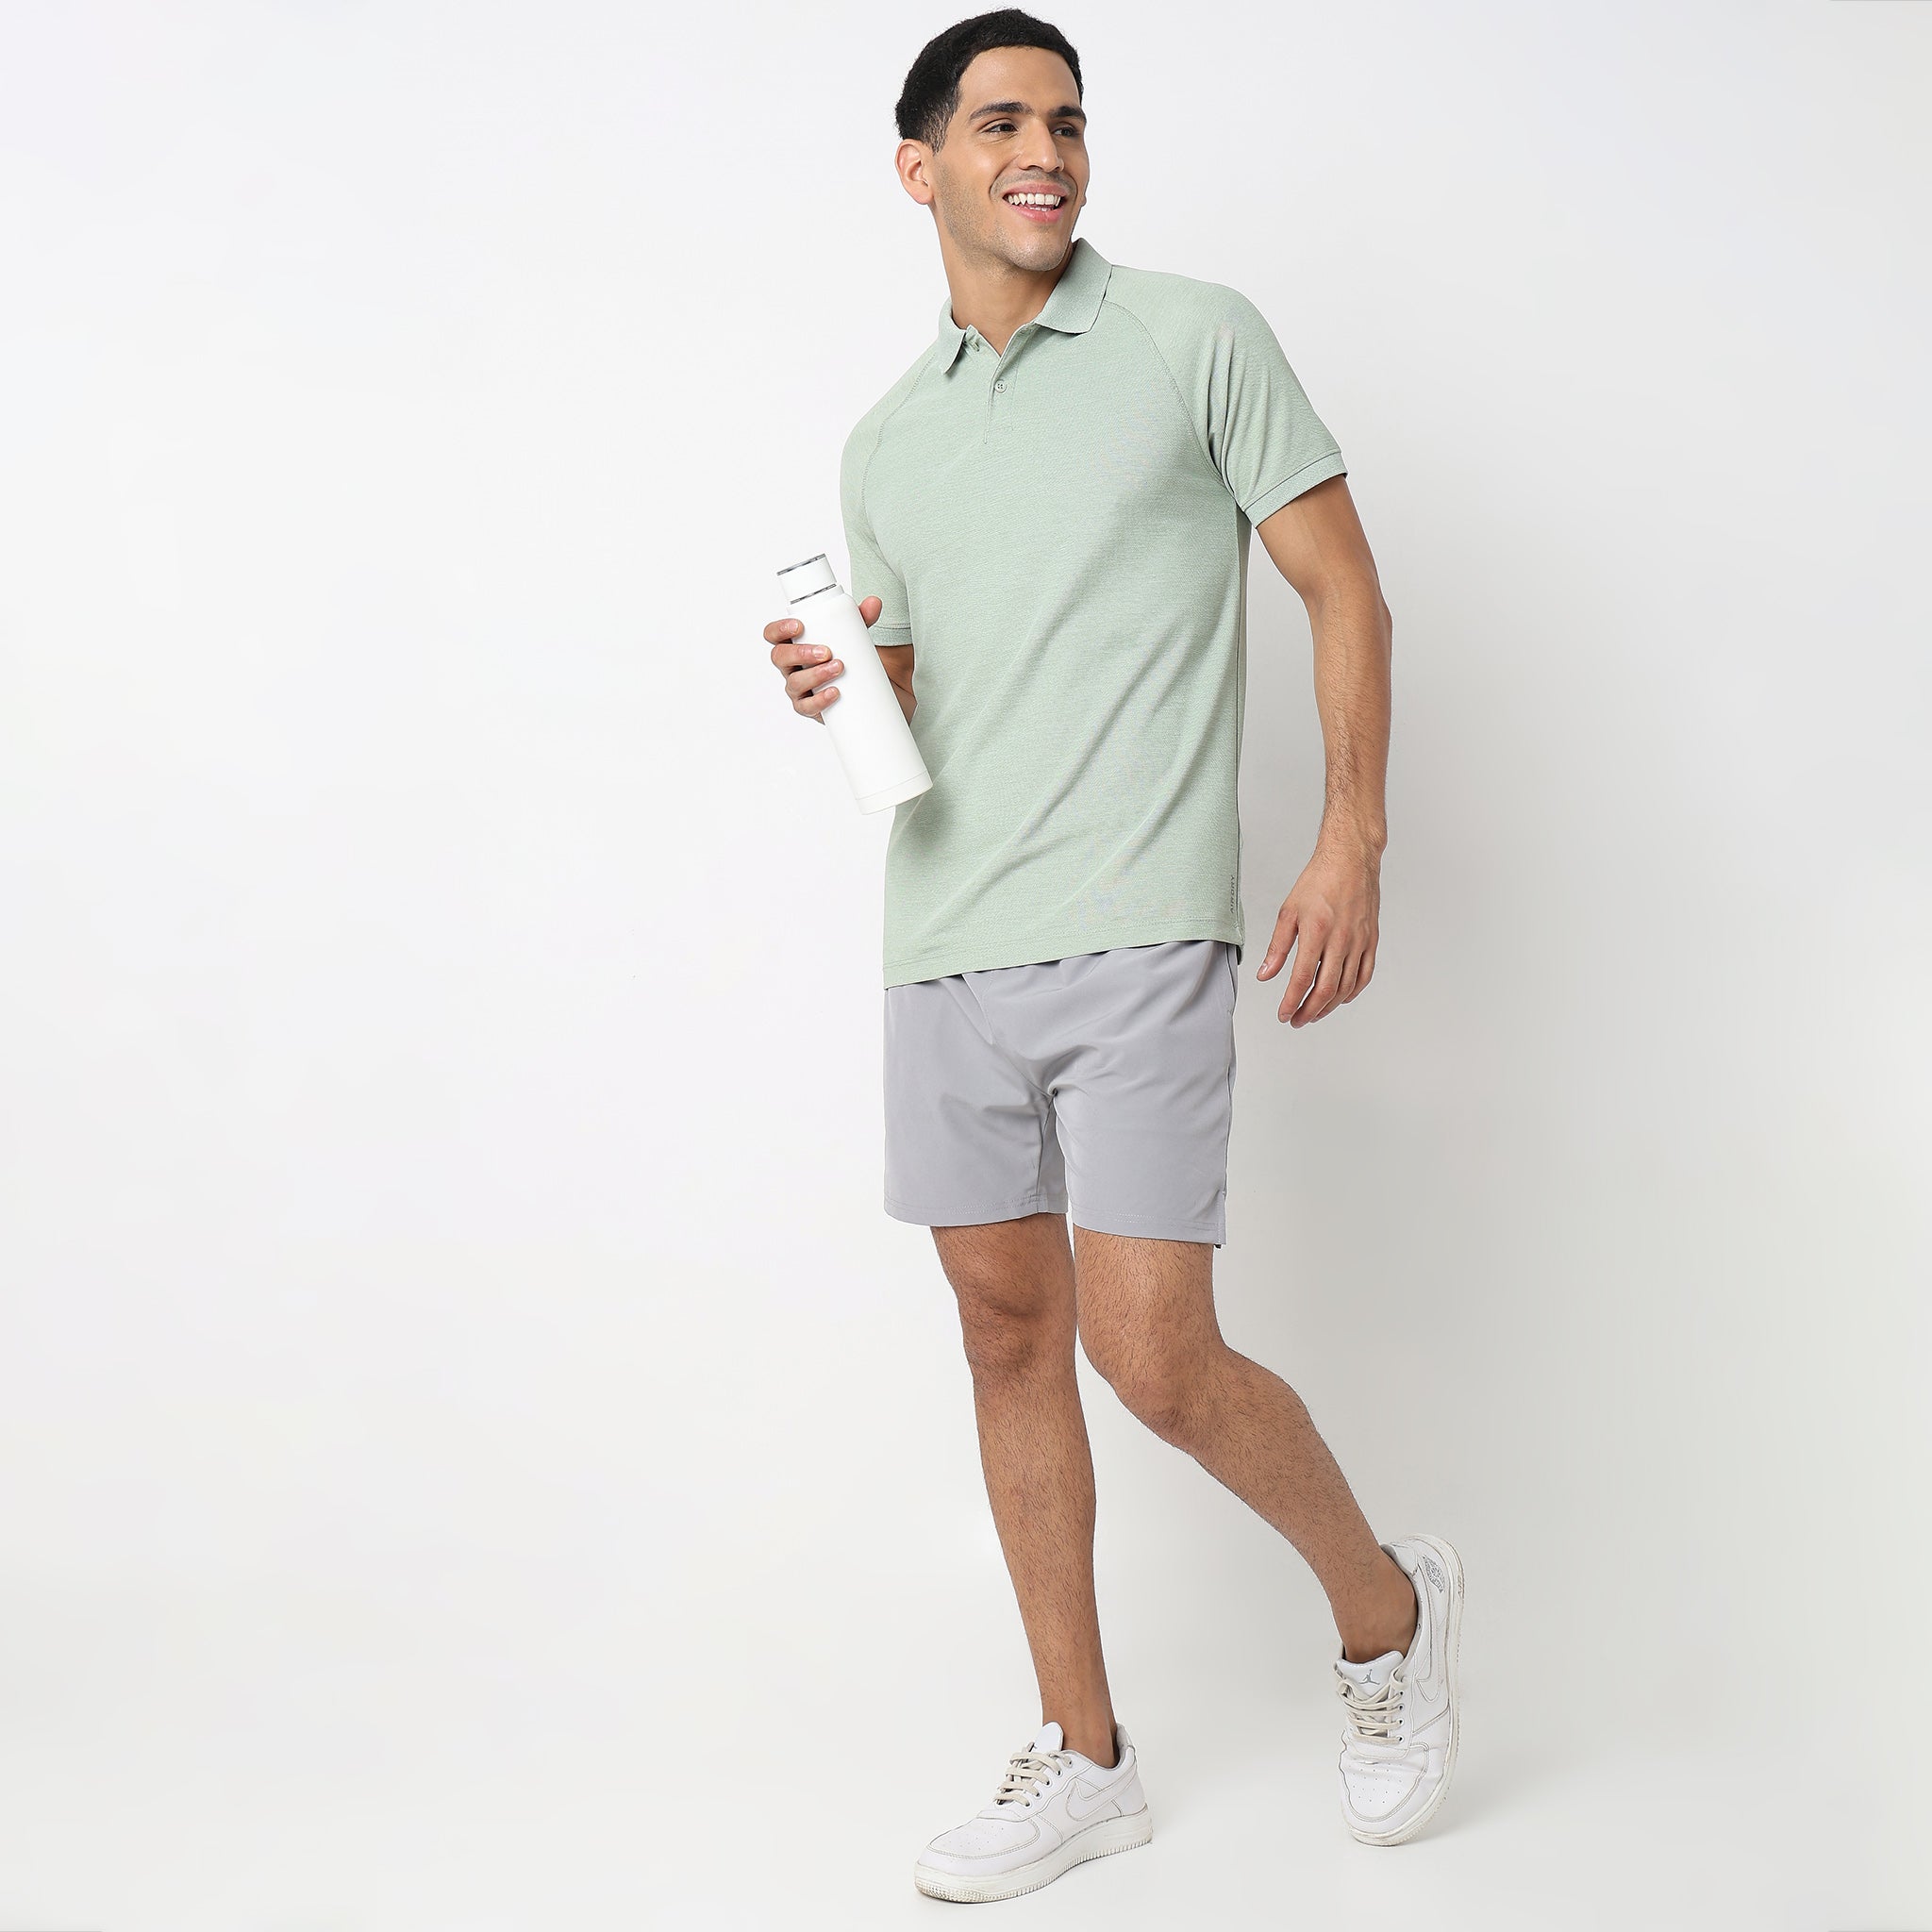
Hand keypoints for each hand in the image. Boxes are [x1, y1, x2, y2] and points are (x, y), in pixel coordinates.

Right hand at [765, 595, 881, 720]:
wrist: (866, 687)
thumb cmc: (849, 655)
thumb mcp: (855, 634)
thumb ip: (863, 617)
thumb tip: (874, 603)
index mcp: (793, 644)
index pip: (774, 635)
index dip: (780, 629)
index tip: (799, 626)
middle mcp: (790, 666)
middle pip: (780, 657)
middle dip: (801, 653)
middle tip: (826, 651)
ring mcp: (798, 688)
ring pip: (795, 683)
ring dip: (815, 675)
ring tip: (839, 667)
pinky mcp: (810, 707)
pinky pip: (807, 707)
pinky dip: (820, 700)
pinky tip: (834, 692)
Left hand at [1255, 833, 1380, 1026]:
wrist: (1351, 860)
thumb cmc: (1319, 881)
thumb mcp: (1288, 912)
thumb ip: (1277, 947)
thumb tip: (1265, 975)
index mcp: (1317, 931)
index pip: (1302, 978)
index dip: (1292, 1002)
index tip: (1283, 1014)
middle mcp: (1341, 939)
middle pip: (1326, 989)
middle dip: (1309, 1011)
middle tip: (1296, 1020)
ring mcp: (1360, 941)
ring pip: (1346, 987)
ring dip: (1329, 1006)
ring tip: (1313, 1014)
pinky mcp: (1371, 940)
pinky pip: (1365, 975)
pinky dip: (1352, 992)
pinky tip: (1340, 998)